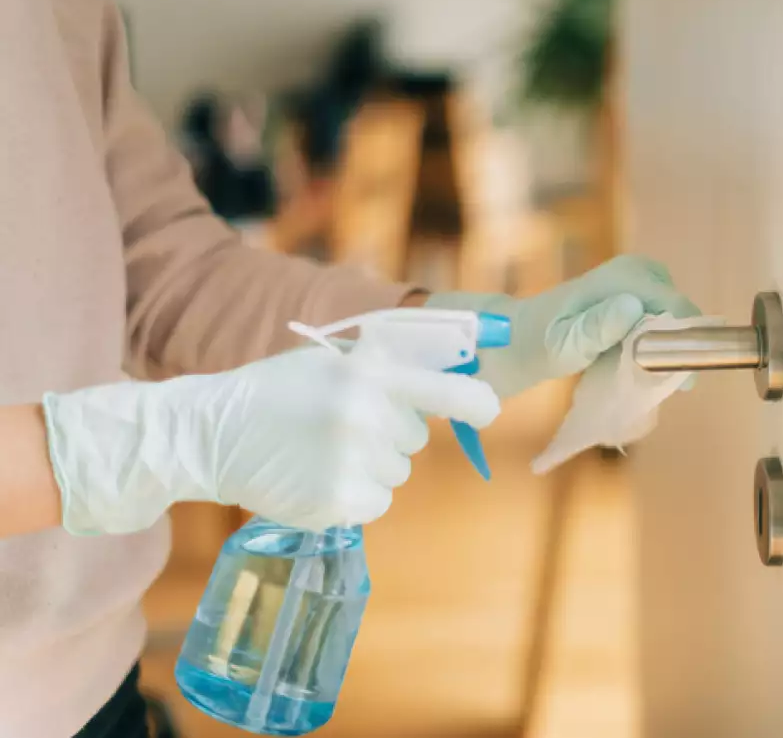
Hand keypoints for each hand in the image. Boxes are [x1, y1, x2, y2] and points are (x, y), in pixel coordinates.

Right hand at [43, 345, 498, 534]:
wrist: (212, 434)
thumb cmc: (277, 392)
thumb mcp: (333, 361)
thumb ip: (388, 367)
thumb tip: (451, 375)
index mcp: (370, 374)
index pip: (451, 393)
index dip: (478, 404)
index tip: (489, 410)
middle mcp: (368, 417)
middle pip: (416, 439)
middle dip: (390, 435)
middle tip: (339, 425)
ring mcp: (353, 463)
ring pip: (396, 474)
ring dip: (370, 467)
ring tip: (320, 451)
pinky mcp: (339, 503)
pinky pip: (376, 503)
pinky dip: (355, 497)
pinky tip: (316, 477)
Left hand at [427, 255, 699, 397]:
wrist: (513, 340)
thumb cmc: (534, 346)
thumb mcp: (562, 345)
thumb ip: (596, 328)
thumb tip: (631, 307)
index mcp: (623, 278)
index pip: (678, 308)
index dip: (686, 343)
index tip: (680, 381)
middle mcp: (633, 271)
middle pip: (680, 312)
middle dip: (678, 346)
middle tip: (663, 382)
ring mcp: (633, 281)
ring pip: (673, 317)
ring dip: (668, 347)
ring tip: (651, 376)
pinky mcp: (629, 294)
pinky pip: (660, 319)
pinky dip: (656, 343)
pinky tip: (642, 365)